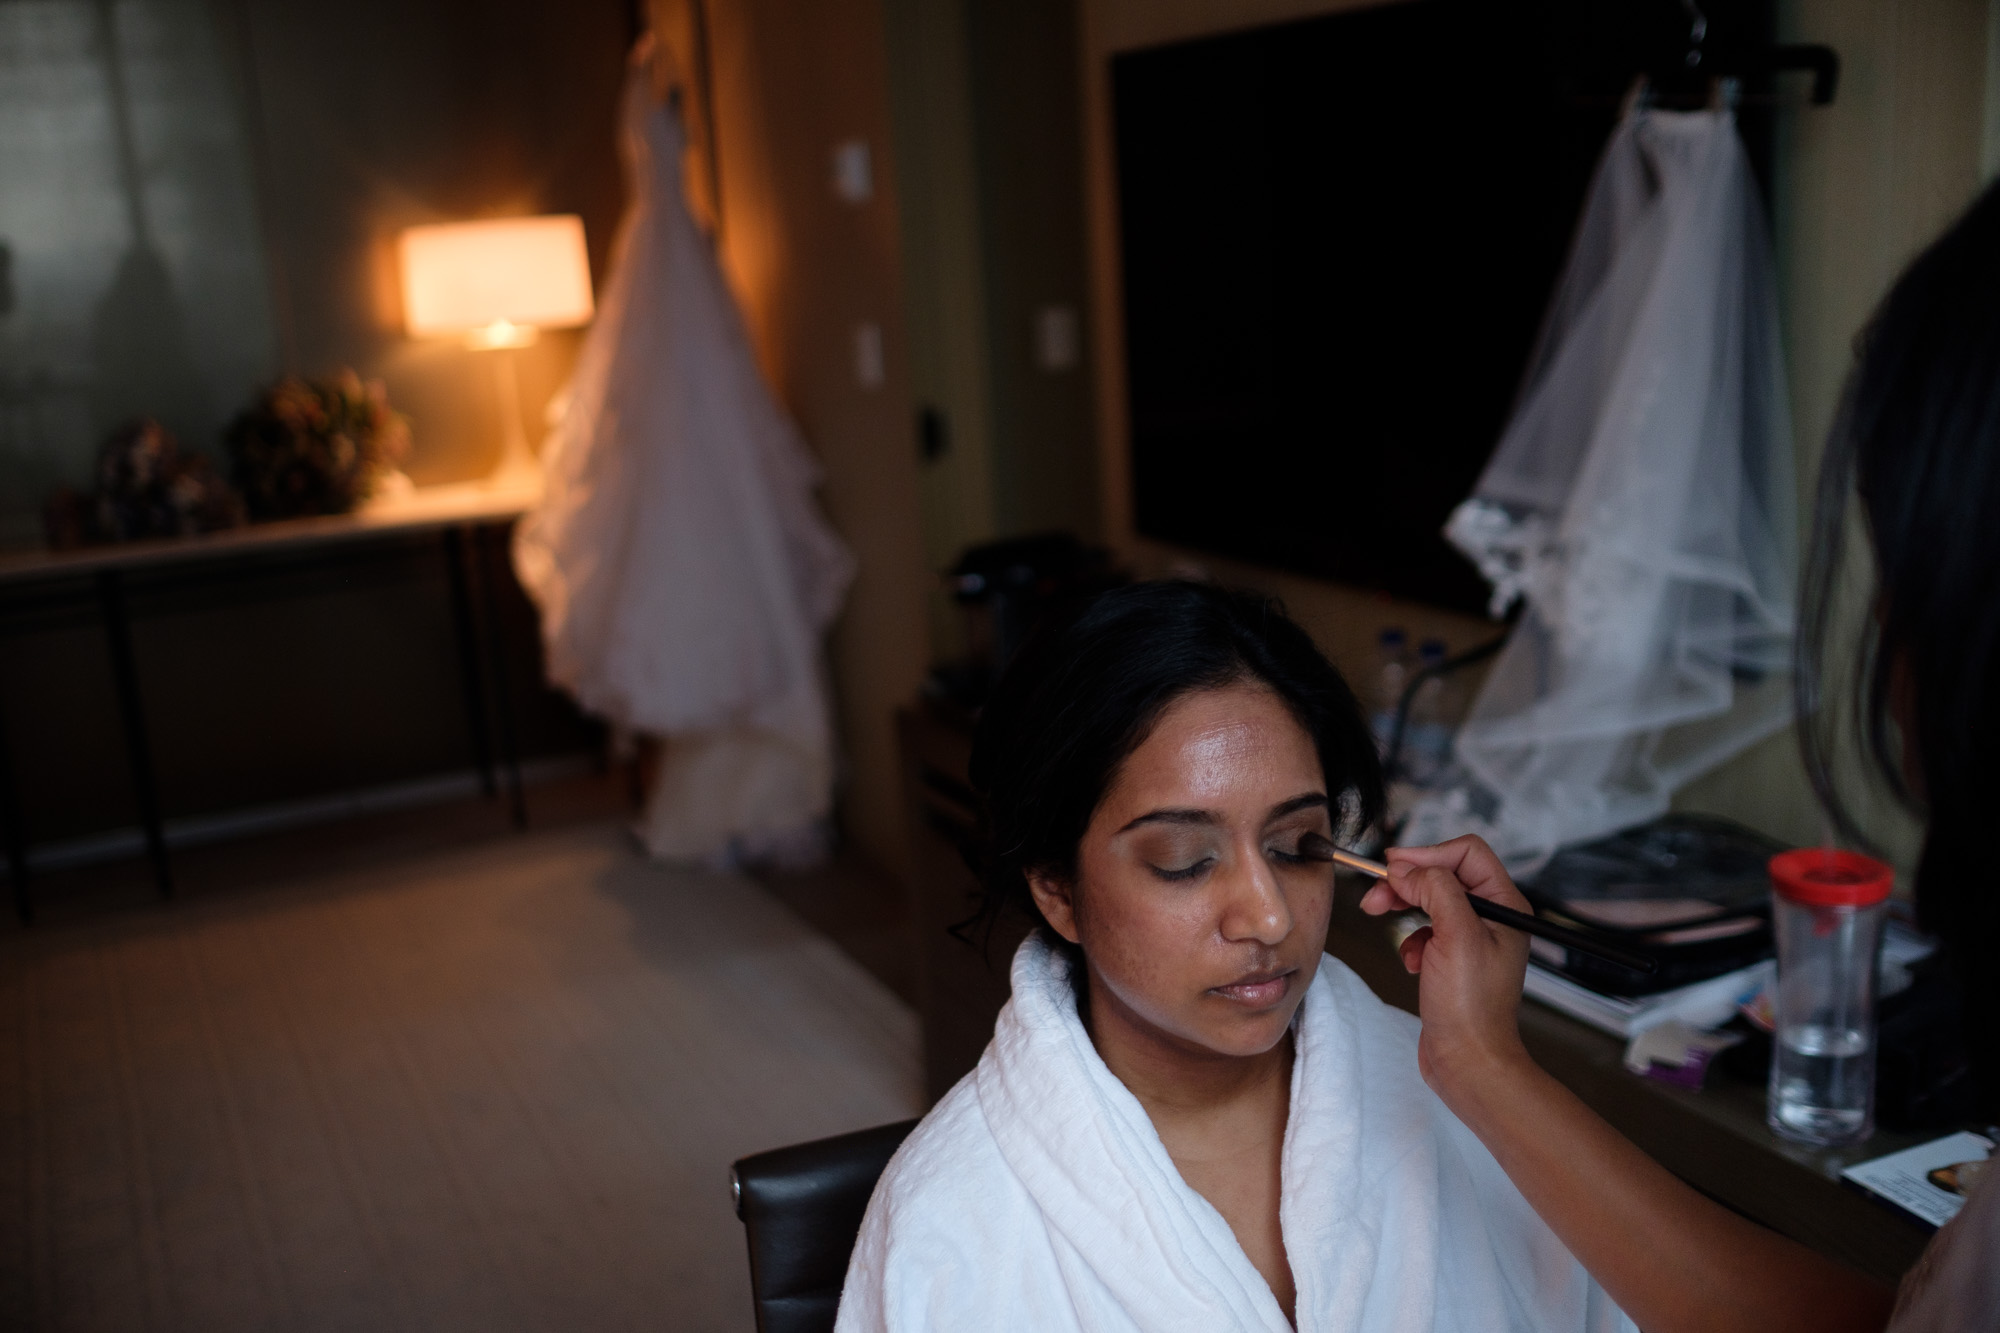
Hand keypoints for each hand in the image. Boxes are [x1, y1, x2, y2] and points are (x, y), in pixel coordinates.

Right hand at [1359, 835, 1533, 1107]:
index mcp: (1505, 905)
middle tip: (1375, 895)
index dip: (1427, 854)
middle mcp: (1492, 918)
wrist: (1468, 1062)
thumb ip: (1435, 890)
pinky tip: (1411, 962)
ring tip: (1380, 917)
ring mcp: (1472, 940)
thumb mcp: (1456, 935)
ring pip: (1430, 901)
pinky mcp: (1453, 960)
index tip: (1392, 866)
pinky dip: (1410, 941)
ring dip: (1403, 908)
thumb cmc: (1471, 1008)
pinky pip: (1424, 931)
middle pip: (1443, 874)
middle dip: (1407, 881)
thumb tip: (1408, 869)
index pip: (1466, 853)